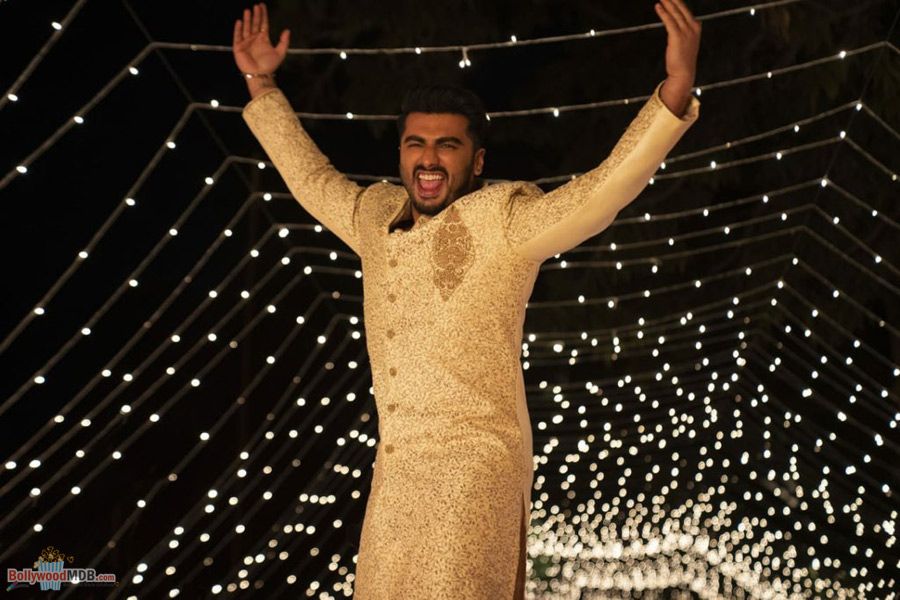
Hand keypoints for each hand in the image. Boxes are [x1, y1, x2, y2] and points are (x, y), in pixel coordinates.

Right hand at [233, 2, 289, 74]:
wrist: (260, 75)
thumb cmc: (269, 65)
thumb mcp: (280, 53)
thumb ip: (284, 42)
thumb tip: (287, 30)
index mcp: (264, 39)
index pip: (263, 24)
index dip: (263, 15)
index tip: (262, 6)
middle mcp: (255, 39)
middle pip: (255, 23)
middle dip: (256, 15)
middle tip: (256, 6)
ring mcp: (246, 42)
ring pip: (246, 27)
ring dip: (247, 19)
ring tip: (248, 10)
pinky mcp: (239, 47)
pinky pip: (237, 36)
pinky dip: (238, 29)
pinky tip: (239, 21)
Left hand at [654, 0, 700, 115]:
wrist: (684, 72)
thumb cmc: (683, 59)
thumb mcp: (687, 42)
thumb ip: (685, 32)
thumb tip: (677, 26)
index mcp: (696, 26)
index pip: (686, 10)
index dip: (678, 2)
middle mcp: (693, 27)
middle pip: (681, 8)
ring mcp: (686, 32)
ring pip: (675, 13)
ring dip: (668, 3)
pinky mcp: (677, 37)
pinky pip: (669, 21)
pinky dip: (663, 13)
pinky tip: (658, 6)